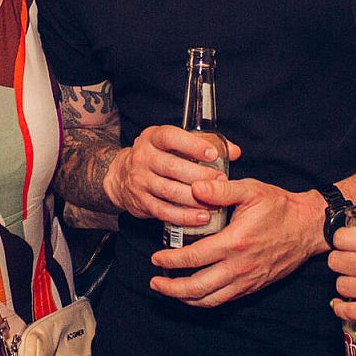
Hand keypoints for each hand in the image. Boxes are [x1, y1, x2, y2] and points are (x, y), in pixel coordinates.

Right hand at [105, 125, 240, 227]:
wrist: (121, 176)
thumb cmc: (156, 157)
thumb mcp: (173, 143)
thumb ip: (203, 145)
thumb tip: (233, 151)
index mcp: (152, 138)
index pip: (170, 137)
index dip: (192, 145)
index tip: (213, 154)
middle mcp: (143, 158)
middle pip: (172, 167)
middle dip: (200, 176)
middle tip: (221, 181)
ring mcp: (140, 181)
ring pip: (170, 191)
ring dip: (195, 199)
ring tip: (215, 202)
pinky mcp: (141, 202)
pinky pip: (164, 211)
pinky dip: (184, 216)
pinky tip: (201, 217)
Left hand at [150, 178, 326, 306]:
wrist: (308, 227)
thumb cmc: (279, 206)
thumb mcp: (251, 190)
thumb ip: (221, 190)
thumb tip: (194, 188)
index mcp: (235, 242)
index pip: (194, 258)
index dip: (170, 261)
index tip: (155, 258)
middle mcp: (240, 266)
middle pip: (197, 287)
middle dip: (171, 288)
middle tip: (155, 282)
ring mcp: (248, 280)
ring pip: (210, 299)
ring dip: (186, 298)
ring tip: (170, 290)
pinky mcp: (254, 286)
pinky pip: (225, 299)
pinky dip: (205, 300)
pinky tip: (194, 293)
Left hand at [326, 225, 355, 330]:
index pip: (341, 238)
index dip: (341, 243)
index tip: (346, 247)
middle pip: (336, 262)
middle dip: (341, 263)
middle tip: (350, 267)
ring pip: (340, 285)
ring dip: (345, 286)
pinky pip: (348, 312)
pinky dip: (342, 309)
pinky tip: (345, 305)